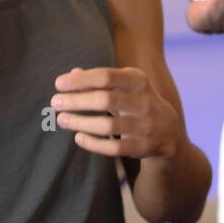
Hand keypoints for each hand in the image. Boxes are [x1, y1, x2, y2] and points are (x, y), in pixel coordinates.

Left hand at [50, 66, 182, 159]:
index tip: (58, 84)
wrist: (169, 132)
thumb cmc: (136, 102)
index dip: (81, 80)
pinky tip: (78, 138)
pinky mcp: (144, 147)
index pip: (106, 76)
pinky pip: (115, 148)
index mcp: (139, 81)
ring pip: (108, 126)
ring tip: (61, 119)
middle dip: (76, 101)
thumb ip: (99, 80)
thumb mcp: (124, 86)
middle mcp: (145, 102)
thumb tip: (71, 74)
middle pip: (105, 100)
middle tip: (54, 103)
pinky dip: (94, 143)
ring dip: (80, 122)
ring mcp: (147, 126)